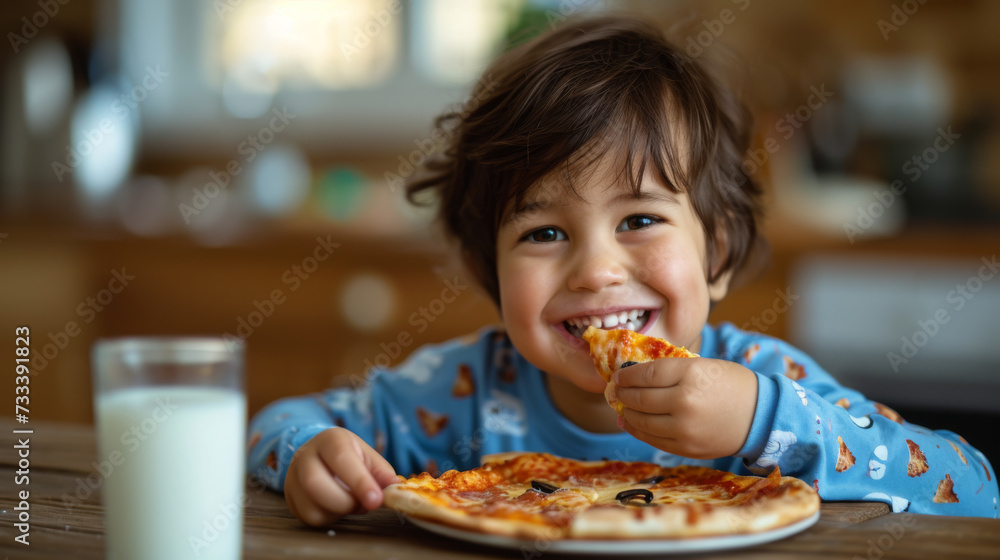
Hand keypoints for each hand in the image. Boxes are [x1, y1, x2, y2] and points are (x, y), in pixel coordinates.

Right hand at [284, 427, 397, 526]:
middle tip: (365, 503)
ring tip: (353, 502)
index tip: (376, 500)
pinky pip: (309, 518)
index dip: (359, 482)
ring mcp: (293, 479)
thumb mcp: (368, 456)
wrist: (320, 455)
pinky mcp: (290, 499)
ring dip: (339, 512)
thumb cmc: (349, 456)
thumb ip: (382, 472)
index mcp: (329, 440)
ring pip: (312, 507)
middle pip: (315, 484)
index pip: (341, 459)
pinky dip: (330, 518)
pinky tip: (338, 507)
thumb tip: (394, 488)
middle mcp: (305, 457)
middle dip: (345, 501)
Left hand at [611, 358, 756, 458]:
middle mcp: (684, 401)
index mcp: (691, 374)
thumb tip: (634, 377)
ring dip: (626, 413)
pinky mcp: (686, 447)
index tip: (619, 375)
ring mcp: (684, 427)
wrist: (760, 416)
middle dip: (623, 394)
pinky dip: (637, 430)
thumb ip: (672, 371)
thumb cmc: (731, 385)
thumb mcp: (703, 366)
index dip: (627, 375)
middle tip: (615, 391)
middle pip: (641, 398)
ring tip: (621, 407)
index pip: (647, 373)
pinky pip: (652, 439)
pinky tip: (629, 423)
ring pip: (642, 420)